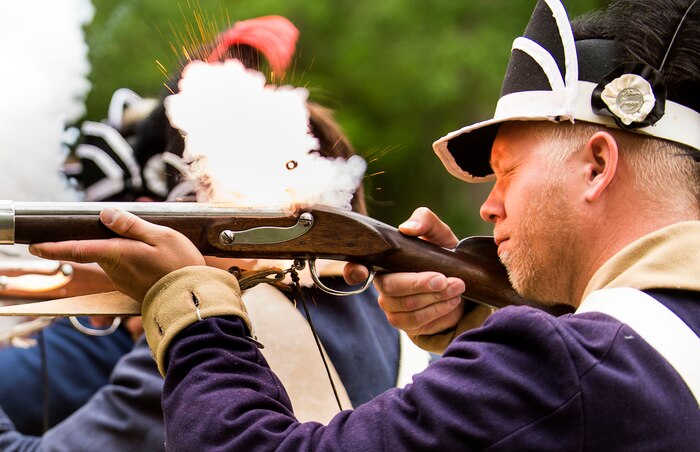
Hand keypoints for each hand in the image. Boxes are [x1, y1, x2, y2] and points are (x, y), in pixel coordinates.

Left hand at [28, 208, 205, 301]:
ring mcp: (122, 281)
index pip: (77, 249)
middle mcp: (114, 270)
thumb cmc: (180, 266)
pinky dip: (132, 260)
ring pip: (112, 259)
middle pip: (98, 250)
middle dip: (104, 240)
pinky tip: (153, 259)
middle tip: (129, 232)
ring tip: (153, 247)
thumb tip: (106, 213)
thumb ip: (131, 224)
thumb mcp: (161, 236)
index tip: (34, 246)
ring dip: (122, 250)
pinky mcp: (131, 288)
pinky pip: (125, 268)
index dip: (53, 247)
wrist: (193, 299)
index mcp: (117, 253)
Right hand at [344, 207, 465, 336]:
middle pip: (392, 288)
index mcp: (383, 262)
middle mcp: (382, 286)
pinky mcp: (407, 325)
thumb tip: (407, 228)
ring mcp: (392, 308)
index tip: (362, 271)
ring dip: (435, 298)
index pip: (355, 268)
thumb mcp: (438, 232)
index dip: (353, 271)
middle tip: (445, 279)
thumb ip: (425, 221)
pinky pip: (418, 323)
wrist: (463, 279)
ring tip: (457, 287)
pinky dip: (439, 312)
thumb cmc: (443, 252)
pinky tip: (453, 301)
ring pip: (408, 308)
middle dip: (421, 284)